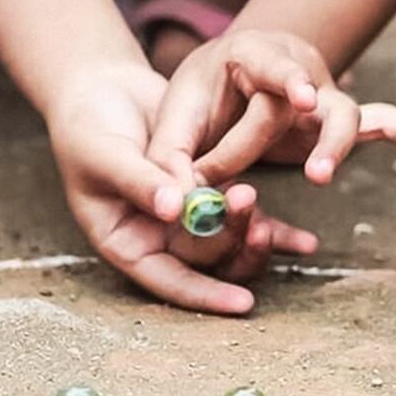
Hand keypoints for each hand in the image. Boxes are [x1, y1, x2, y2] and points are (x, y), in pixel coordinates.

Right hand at [47, 63, 316, 313]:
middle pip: (206, 260)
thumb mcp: (105, 154)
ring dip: (255, 236)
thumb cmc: (89, 128)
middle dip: (230, 240)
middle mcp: (162, 241)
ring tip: (270, 223)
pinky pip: (250, 222)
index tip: (242, 302)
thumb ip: (140, 182)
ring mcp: (191, 223)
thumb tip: (175, 209)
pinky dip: (276, 231)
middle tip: (247, 203)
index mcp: (127, 244)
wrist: (104, 92)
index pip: (169, 282)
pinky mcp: (215, 198)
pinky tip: (306, 243)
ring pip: (232, 245)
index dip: (205, 294)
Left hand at [146, 29, 395, 188]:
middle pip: (313, 100)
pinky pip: (378, 122)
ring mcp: (321, 97)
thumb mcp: (174, 121)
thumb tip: (176, 208)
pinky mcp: (336, 121)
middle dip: (307, 140)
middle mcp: (293, 72)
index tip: (303, 98)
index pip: (270, 64)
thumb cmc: (200, 100)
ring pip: (346, 115)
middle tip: (314, 174)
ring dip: (338, 149)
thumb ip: (171, 160)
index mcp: (248, 56)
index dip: (288, 80)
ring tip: (323, 179)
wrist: (228, 83)